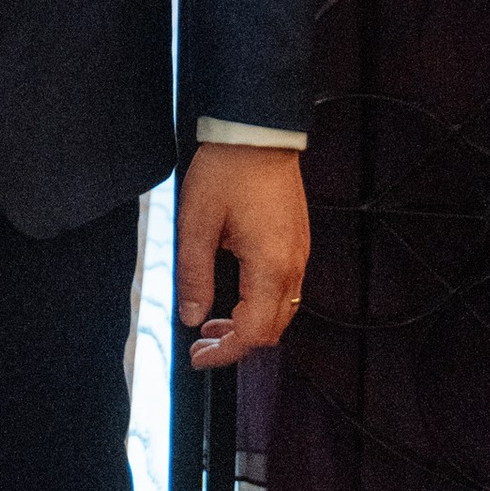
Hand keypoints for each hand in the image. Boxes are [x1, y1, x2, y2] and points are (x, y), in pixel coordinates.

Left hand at [177, 143, 308, 366]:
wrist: (258, 133)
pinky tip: (234, 293)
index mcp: (269, 266)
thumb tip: (191, 315)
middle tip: (202, 344)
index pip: (254, 333)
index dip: (225, 353)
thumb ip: (193, 275)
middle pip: (272, 330)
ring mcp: (298, 254)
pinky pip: (285, 288)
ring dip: (249, 324)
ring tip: (213, 321)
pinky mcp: (296, 242)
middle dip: (237, 344)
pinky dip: (260, 302)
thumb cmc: (228, 171)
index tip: (199, 357)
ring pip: (281, 311)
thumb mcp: (196, 223)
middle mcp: (292, 266)